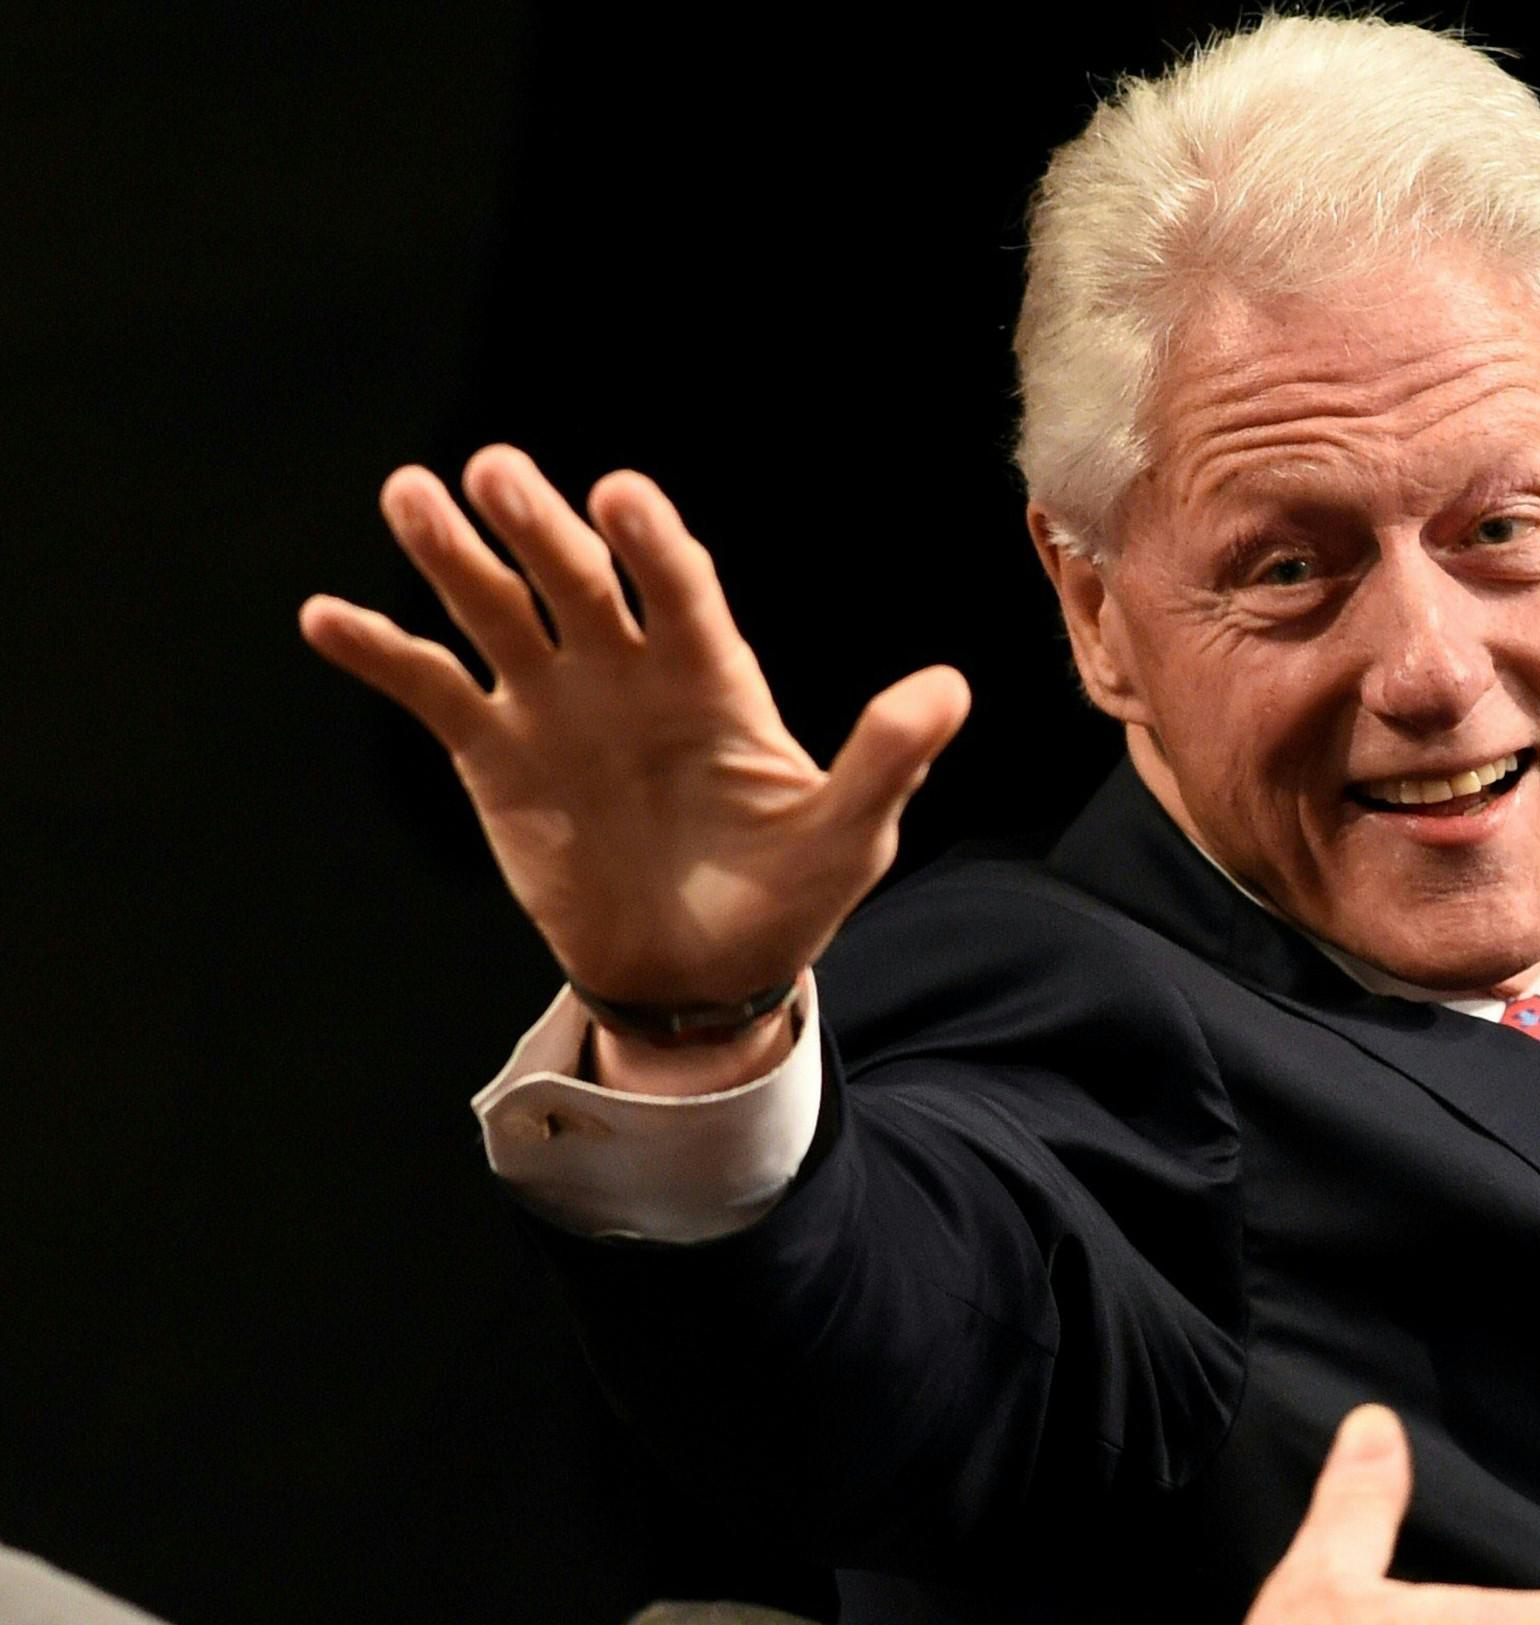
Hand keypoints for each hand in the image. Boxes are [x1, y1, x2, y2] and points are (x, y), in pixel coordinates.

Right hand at [298, 446, 966, 1035]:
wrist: (698, 975)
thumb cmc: (786, 896)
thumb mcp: (848, 837)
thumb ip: (886, 758)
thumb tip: (949, 687)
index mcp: (711, 674)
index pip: (679, 589)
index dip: (650, 543)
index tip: (622, 494)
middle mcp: (626, 667)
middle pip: (575, 578)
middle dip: (538, 525)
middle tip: (495, 472)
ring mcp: (555, 702)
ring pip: (495, 610)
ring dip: (451, 554)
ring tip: (409, 495)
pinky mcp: (493, 750)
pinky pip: (431, 689)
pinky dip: (380, 652)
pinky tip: (328, 616)